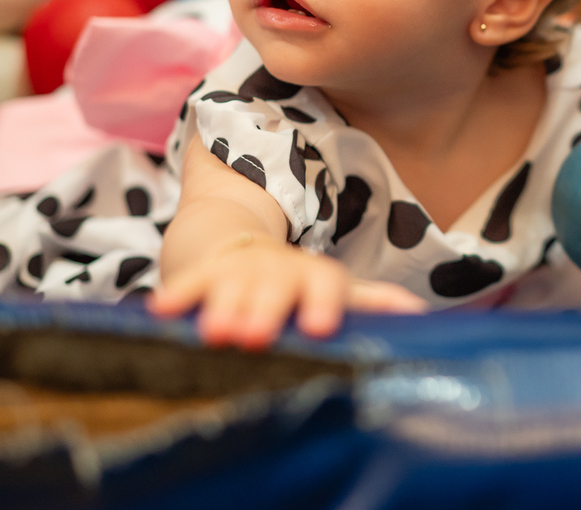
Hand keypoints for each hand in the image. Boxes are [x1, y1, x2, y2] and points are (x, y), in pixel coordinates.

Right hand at [149, 237, 426, 349]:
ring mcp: (237, 270)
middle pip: (274, 286)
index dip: (324, 302)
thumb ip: (371, 301)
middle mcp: (277, 270)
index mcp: (315, 275)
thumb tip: (419, 313)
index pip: (326, 283)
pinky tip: (161, 315)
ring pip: (231, 286)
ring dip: (223, 307)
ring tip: (216, 332)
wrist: (240, 245)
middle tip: (257, 336)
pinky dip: (177, 297)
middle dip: (266, 308)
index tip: (321, 328)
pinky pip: (186, 286)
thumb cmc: (297, 285)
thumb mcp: (336, 289)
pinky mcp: (200, 275)